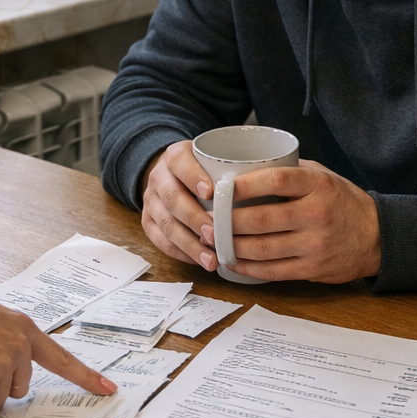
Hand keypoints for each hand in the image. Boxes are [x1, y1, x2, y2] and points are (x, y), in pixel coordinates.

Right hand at [140, 140, 220, 270]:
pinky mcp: (148, 222)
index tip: (211, 192)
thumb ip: (230, 167)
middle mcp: (159, 177)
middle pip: (173, 198)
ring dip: (189, 244)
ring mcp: (151, 201)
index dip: (194, 177)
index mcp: (174, 156)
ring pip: (166, 224)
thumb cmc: (201, 168)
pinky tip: (199, 261)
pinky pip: (161, 241)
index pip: (181, 163)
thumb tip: (268, 186)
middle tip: (215, 235)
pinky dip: (181, 253)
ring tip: (211, 259)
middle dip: (195, 219)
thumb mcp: (211, 158)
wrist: (170, 173)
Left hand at [199, 161, 381, 282]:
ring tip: (213, 241)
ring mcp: (315, 244)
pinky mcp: (313, 268)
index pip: (277, 181)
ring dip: (232, 247)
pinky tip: (233, 261)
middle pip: (262, 219)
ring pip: (263, 248)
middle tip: (207, 220)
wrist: (378, 236)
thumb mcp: (322, 176)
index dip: (246, 185)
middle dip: (227, 222)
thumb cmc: (341, 200)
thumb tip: (245, 166)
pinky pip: (273, 271)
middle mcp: (317, 214)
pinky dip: (248, 267)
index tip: (221, 187)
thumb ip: (289, 171)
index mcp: (317, 185)